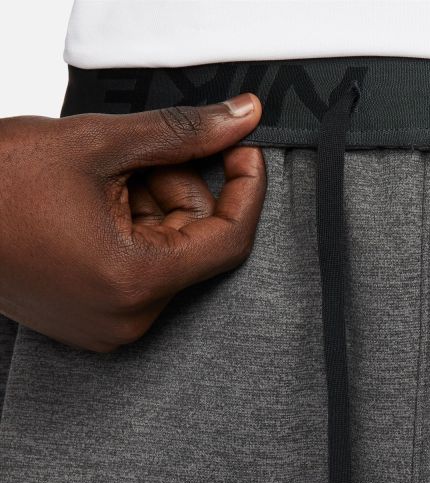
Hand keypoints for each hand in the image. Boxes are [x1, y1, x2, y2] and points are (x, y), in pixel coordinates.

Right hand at [0, 93, 265, 351]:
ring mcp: (108, 324)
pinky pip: (139, 268)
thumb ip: (181, 134)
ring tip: (102, 175)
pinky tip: (96, 200)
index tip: (244, 150)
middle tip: (144, 151)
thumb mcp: (97, 144)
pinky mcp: (91, 318)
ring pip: (167, 252)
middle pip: (195, 243)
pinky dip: (133, 227)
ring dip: (152, 203)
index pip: (230, 241)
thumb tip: (240, 120)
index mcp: (135, 284)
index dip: (246, 188)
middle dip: (180, 187)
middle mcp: (128, 319)